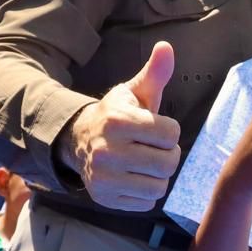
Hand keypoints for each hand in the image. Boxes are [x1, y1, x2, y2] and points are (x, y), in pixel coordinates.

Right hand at [61, 42, 180, 210]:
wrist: (79, 140)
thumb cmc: (117, 115)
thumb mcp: (134, 92)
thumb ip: (155, 73)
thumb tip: (167, 47)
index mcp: (119, 121)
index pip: (172, 134)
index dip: (169, 131)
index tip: (155, 128)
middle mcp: (108, 150)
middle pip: (169, 163)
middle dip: (167, 154)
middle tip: (153, 148)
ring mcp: (104, 178)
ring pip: (159, 186)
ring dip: (158, 175)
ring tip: (144, 163)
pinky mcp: (104, 198)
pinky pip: (146, 203)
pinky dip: (145, 193)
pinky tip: (133, 177)